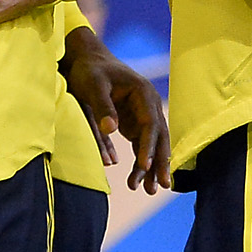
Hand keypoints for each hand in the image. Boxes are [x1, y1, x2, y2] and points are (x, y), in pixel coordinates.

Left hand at [63, 24, 170, 193]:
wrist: (89, 61)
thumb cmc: (91, 70)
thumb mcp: (93, 85)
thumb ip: (102, 106)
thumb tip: (111, 129)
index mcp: (144, 93)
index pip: (151, 124)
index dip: (149, 145)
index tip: (144, 165)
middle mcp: (149, 105)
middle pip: (160, 137)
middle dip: (160, 162)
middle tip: (162, 186)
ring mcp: (143, 116)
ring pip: (152, 145)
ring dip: (151, 168)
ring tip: (148, 190)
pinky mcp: (134, 124)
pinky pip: (140, 147)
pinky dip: (140, 164)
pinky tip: (137, 182)